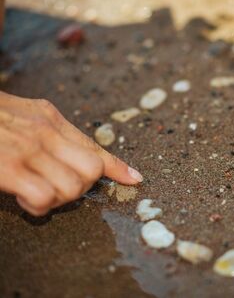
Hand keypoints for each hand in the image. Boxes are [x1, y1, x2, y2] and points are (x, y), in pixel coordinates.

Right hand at [0, 91, 142, 215]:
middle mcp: (45, 132)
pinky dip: (39, 205)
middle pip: (91, 171)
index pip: (95, 147)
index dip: (117, 167)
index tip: (135, 179)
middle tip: (59, 188)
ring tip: (38, 193)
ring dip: (59, 199)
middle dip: (81, 187)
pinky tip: (26, 199)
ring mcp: (27, 149)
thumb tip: (86, 155)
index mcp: (50, 119)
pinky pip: (44, 197)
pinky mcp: (7, 167)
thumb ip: (54, 134)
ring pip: (73, 187)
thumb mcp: (25, 115)